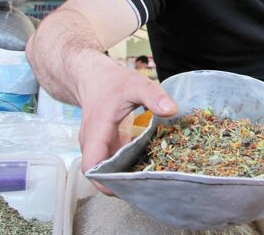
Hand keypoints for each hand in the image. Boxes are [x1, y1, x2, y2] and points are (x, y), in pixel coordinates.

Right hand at [76, 53, 176, 194]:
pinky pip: (114, 160)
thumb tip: (172, 111)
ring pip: (109, 168)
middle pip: (101, 173)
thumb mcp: (135, 84)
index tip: (127, 187)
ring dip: (127, 174)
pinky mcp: (106, 144)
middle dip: (122, 182)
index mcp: (96, 132)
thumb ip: (153, 96)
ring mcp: (98, 145)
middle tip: (149, 185)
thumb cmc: (110, 81)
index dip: (105, 182)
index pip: (92, 166)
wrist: (93, 76)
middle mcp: (93, 143)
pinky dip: (129, 164)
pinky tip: (149, 162)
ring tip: (152, 176)